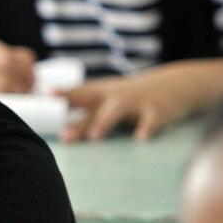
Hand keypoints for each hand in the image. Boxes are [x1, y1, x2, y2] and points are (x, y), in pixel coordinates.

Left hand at [59, 67, 196, 141]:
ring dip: (105, 122)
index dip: (64, 93)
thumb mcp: (110, 98)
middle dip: (78, 120)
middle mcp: (115, 96)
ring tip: (94, 136)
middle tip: (64, 135)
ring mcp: (136, 102)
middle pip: (93, 106)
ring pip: (117, 110)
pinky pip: (151, 119)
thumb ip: (88, 112)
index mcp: (102, 94)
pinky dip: (146, 127)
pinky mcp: (156, 110)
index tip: (47, 94)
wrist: (175, 84)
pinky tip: (141, 138)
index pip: (79, 93)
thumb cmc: (133, 96)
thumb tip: (61, 131)